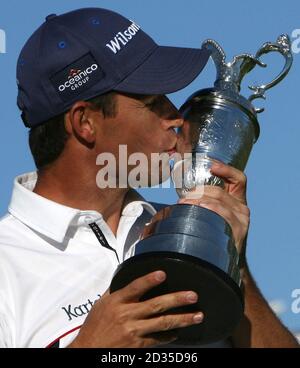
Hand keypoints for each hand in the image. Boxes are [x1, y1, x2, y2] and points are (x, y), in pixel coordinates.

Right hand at [69, 271, 202, 347]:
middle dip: (177, 300)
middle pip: (156, 305)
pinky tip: (179, 333)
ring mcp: (133, 331)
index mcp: (117, 301)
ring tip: (197, 315)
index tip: (162, 274)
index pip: (135, 287)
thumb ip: (115, 290)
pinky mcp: (138, 345)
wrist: (88, 350)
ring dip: (182, 319)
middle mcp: (127, 315)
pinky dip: (169, 336)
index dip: (149, 280)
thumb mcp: (101, 304)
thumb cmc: (94, 326)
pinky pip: (157, 339)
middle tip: (192, 296)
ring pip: (162, 323)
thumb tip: (125, 276)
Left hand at [178, 161, 249, 253]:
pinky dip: (210, 208)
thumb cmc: (214, 236)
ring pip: (218, 200)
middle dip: (197, 190)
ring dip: (198, 199)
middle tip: (182, 198)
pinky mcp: (238, 230)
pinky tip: (199, 209)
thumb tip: (176, 195)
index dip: (226, 169)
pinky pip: (223, 213)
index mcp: (236, 200)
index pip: (238, 179)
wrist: (225, 264)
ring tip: (183, 204)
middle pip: (219, 190)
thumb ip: (204, 203)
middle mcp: (242, 208)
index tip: (211, 166)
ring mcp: (241, 219)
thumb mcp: (213, 216)